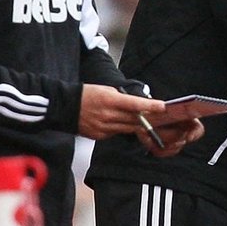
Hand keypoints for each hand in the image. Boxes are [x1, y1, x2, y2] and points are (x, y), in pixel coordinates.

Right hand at [77, 85, 204, 153]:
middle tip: (160, 117)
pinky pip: (117, 133)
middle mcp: (108, 115)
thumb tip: (138, 104)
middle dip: (148, 118)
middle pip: (134, 119)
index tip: (162, 107)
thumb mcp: (105, 90)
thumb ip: (122, 98)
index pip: (134, 104)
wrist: (64, 107)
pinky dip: (122, 128)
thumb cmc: (86, 94)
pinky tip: (120, 123)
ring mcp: (104, 127)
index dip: (150, 106)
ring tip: (146, 120)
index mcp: (109, 100)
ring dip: (137, 124)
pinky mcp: (100, 136)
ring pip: (128, 128)